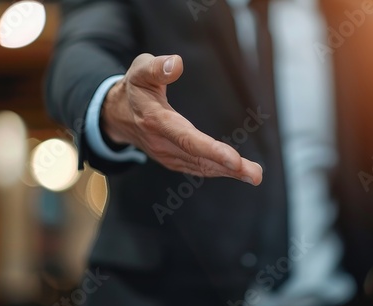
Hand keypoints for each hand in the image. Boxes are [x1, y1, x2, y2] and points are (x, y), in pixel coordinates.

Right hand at [101, 53, 262, 185]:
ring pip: (201, 167)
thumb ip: (156, 67)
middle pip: (199, 159)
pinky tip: (237, 172)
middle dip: (228, 168)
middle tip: (255, 175)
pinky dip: (218, 171)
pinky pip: (198, 168)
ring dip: (229, 173)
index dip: (210, 150)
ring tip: (254, 175)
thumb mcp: (139, 70)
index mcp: (156, 121)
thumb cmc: (135, 88)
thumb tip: (177, 63)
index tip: (234, 159)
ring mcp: (168, 156)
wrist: (117, 115)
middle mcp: (162, 144)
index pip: (186, 138)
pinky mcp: (174, 160)